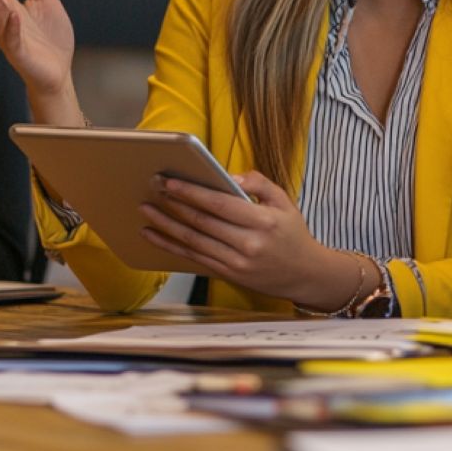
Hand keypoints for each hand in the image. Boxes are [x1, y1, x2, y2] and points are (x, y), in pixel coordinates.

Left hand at [139, 171, 356, 305]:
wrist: (304, 274)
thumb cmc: (292, 234)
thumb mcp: (285, 201)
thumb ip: (259, 184)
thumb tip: (230, 176)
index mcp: (263, 222)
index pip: (219, 204)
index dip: (192, 192)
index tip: (170, 181)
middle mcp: (247, 245)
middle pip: (201, 222)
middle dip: (174, 204)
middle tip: (153, 188)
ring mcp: (235, 263)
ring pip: (192, 241)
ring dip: (166, 225)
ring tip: (146, 210)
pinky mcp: (227, 274)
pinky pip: (193, 258)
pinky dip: (171, 246)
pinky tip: (155, 235)